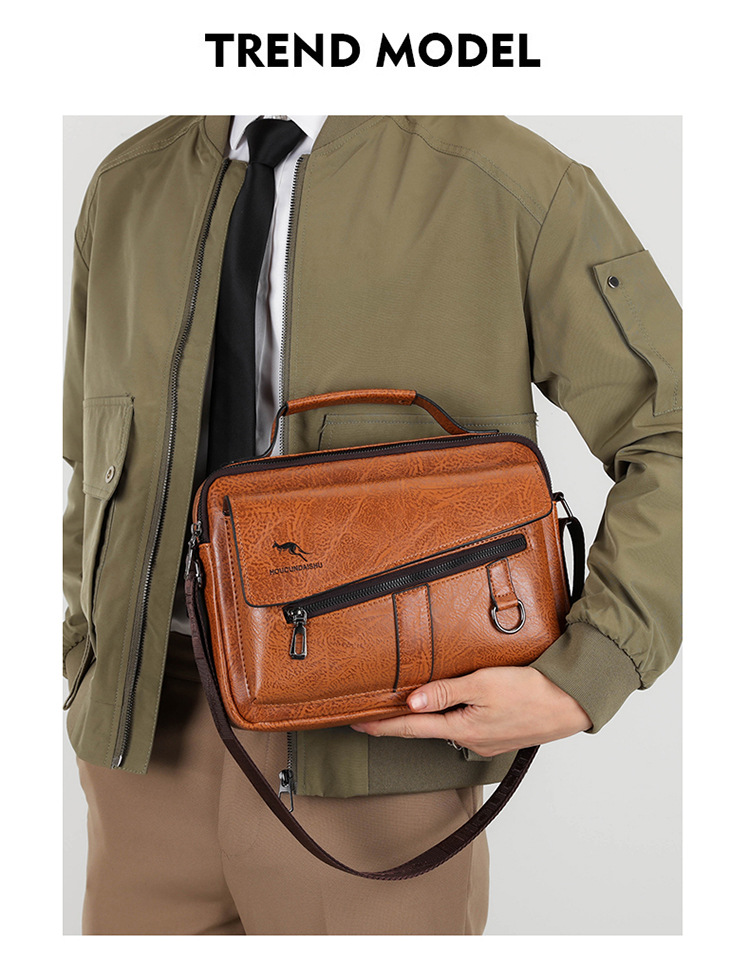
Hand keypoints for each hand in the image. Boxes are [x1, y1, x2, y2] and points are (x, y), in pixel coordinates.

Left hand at [351, 667, 592, 756]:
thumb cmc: (531, 690)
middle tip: (371, 714)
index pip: (411, 728)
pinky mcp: (497, 734)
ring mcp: (484, 740)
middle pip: (425, 729)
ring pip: (445, 727)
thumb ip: (446, 692)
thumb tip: (411, 702)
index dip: (381, 726)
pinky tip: (446, 706)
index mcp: (462, 729)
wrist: (571, 703)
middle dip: (398, 723)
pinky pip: (464, 725)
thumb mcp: (483, 684)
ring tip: (403, 707)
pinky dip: (448, 716)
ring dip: (424, 718)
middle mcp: (470, 740)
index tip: (356, 724)